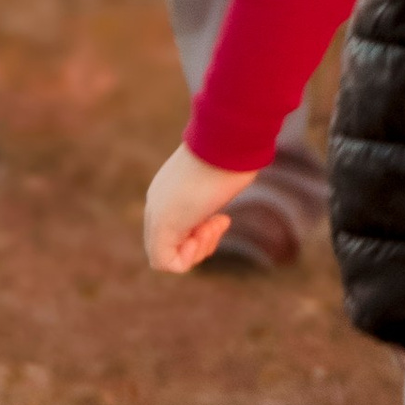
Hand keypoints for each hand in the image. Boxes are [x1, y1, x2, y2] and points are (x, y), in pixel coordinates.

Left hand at [145, 142, 261, 273]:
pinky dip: (188, 258)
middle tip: (219, 221)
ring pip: (166, 256)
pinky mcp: (162, 224)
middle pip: (171, 244)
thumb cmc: (234, 154)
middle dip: (201, 243)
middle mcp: (158, 202)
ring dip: (198, 249)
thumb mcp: (225, 173)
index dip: (201, 234)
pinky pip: (164, 262)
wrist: (228, 142)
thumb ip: (220, 184)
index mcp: (169, 190)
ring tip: (216, 222)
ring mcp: (157, 213)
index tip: (221, 217)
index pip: (177, 229)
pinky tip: (204, 233)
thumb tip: (247, 161)